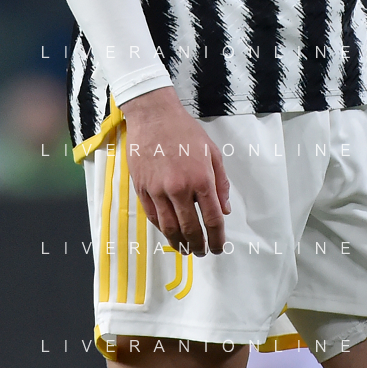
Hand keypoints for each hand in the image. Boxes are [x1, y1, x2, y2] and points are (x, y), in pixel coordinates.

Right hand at [119, 87, 230, 256]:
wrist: (153, 115)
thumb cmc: (185, 131)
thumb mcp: (212, 152)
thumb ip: (221, 182)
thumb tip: (224, 209)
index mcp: (201, 179)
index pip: (212, 219)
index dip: (217, 238)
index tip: (218, 247)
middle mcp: (179, 188)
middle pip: (190, 228)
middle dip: (199, 245)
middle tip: (202, 252)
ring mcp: (158, 190)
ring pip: (169, 228)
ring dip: (179, 243)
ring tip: (186, 249)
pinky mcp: (142, 189)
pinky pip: (153, 217)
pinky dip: (162, 229)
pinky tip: (169, 233)